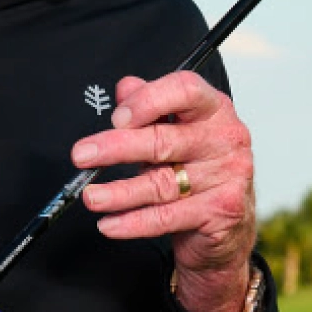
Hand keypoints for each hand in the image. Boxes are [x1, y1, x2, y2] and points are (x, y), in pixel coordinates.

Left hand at [71, 72, 255, 311]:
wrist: (228, 223)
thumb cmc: (198, 169)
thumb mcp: (176, 130)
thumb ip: (151, 107)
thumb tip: (125, 88)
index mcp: (213, 109)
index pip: (185, 90)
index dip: (148, 101)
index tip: (117, 118)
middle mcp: (225, 138)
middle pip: (164, 140)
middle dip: (116, 148)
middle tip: (83, 155)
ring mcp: (227, 175)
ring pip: (161, 183)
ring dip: (119, 192)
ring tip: (91, 196)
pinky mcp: (222, 211)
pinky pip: (167, 217)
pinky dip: (133, 222)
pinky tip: (110, 223)